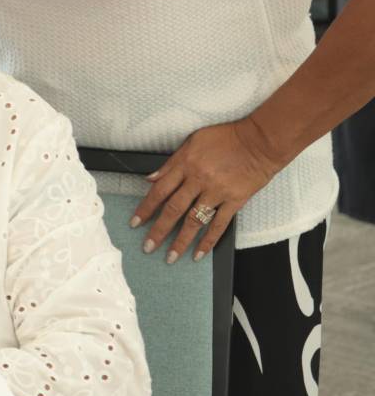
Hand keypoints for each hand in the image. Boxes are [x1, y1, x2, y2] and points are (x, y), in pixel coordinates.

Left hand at [131, 118, 281, 262]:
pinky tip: (198, 253)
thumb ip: (171, 163)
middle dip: (158, 230)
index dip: (146, 208)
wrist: (260, 142)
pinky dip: (208, 241)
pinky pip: (219, 225)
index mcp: (185, 164)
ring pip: (194, 221)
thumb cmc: (226, 138)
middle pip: (173, 209)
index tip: (136, 222)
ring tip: (170, 257)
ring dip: (180, 241)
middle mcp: (198, 180)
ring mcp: (217, 192)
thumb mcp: (192, 142)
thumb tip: (151, 178)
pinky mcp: (235, 201)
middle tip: (148, 246)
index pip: (159, 191)